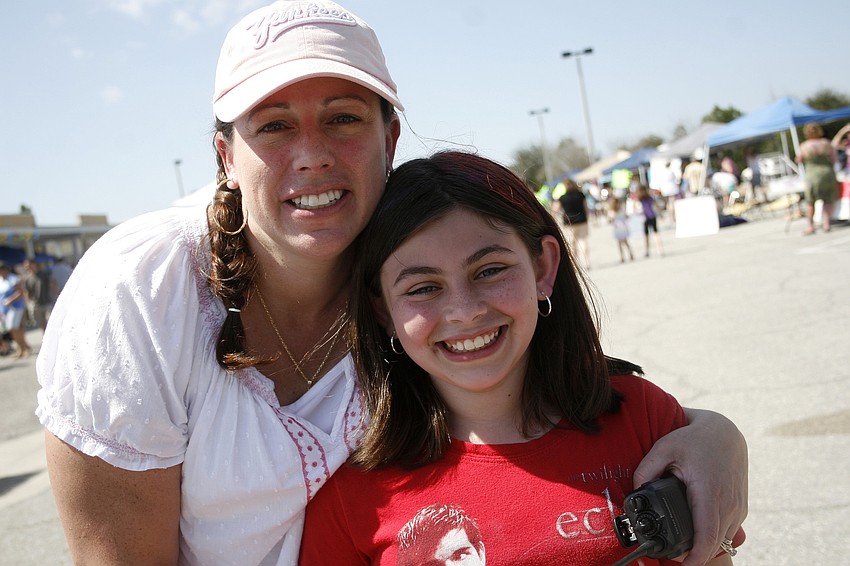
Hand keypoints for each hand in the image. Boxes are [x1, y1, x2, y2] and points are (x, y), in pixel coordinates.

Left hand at [634, 408, 746, 564]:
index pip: (706, 536)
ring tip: (681, 547)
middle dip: (693, 555)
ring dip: (704, 547)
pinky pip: (728, 531)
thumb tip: (635, 490)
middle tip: (670, 555)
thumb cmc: (694, 439)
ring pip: (722, 540)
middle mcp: (728, 503)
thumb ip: (646, 469)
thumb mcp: (665, 447)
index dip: (695, 558)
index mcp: (709, 492)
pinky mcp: (741, 507)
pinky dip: (713, 537)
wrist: (725, 432)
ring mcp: (737, 507)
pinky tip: (696, 534)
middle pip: (713, 544)